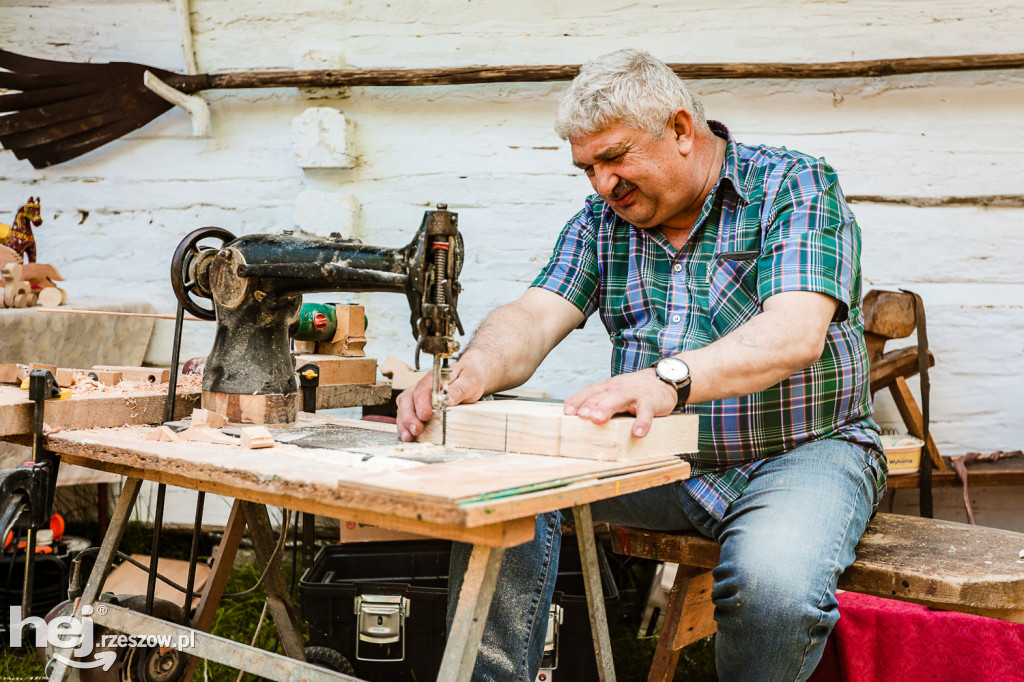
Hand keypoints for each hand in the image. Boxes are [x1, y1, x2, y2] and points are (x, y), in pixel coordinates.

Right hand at [395, 361, 486, 441]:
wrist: (469, 378)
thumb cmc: (468, 378)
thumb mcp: (470, 381)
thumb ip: (459, 389)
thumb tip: (448, 400)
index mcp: (434, 378)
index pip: (422, 389)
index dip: (421, 403)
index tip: (425, 415)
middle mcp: (422, 386)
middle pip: (407, 399)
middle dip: (409, 416)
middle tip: (416, 429)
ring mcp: (418, 396)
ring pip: (403, 408)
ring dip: (404, 423)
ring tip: (408, 436)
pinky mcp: (418, 406)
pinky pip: (406, 415)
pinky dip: (404, 426)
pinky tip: (407, 436)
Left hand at [563, 369, 677, 436]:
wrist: (664, 379)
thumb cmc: (634, 391)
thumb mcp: (615, 393)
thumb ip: (599, 401)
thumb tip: (576, 417)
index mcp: (608, 387)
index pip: (591, 391)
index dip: (578, 400)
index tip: (567, 411)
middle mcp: (619, 388)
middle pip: (602, 394)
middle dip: (589, 404)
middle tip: (580, 416)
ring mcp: (635, 394)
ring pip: (620, 398)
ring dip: (607, 408)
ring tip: (597, 420)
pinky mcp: (651, 401)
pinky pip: (646, 412)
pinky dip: (642, 422)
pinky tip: (637, 432)